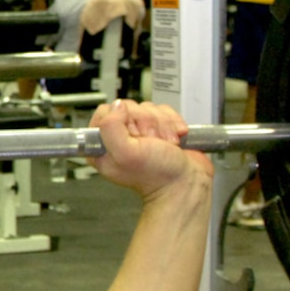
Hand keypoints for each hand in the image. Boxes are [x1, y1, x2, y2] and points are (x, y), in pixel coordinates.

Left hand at [84, 100, 211, 201]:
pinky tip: (174, 139)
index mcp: (103, 145)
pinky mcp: (158, 127)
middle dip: (147, 124)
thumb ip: (111, 127)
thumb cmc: (157, 176)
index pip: (106, 111)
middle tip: (152, 143)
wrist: (186, 184)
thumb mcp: (125, 154)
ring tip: (164, 145)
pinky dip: (173, 123)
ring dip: (162, 125)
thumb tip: (116, 106)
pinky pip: (164, 111)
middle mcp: (119, 137)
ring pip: (148, 108)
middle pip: (129, 108)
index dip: (124, 120)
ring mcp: (140, 132)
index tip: (134, 137)